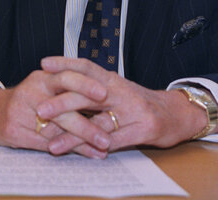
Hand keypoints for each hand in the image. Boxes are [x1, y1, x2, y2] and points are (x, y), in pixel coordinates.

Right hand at [0, 69, 111, 157]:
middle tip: (107, 136)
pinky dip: (67, 149)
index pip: (65, 77)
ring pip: (56, 130)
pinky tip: (86, 153)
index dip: (85, 84)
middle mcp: (31, 91)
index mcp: (42, 78)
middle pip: (62, 108)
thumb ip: (67, 89)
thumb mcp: (45, 86)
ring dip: (82, 142)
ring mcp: (20, 111)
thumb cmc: (27, 99)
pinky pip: (45, 143)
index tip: (105, 92)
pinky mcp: (14, 130)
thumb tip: (104, 95)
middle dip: (87, 124)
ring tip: (102, 148)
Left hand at [37, 57, 217, 153]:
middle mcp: (121, 91)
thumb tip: (61, 85)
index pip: (87, 66)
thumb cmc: (139, 102)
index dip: (65, 63)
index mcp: (113, 79)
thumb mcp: (117, 89)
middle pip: (87, 94)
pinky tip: (83, 154)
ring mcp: (133, 110)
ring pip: (98, 121)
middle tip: (39, 110)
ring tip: (51, 142)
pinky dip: (97, 147)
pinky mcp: (143, 129)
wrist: (178, 113)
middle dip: (61, 102)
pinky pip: (115, 140)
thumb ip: (94, 88)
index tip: (43, 64)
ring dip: (73, 133)